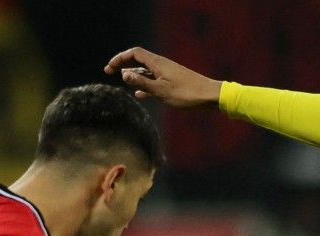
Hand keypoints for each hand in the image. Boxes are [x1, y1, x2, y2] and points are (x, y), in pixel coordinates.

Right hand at [105, 47, 222, 107]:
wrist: (210, 97)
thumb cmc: (187, 94)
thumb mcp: (161, 90)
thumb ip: (142, 82)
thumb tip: (124, 74)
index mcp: (158, 63)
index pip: (134, 53)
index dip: (120, 58)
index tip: (109, 68)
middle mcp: (162, 65)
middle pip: (138, 60)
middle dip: (124, 65)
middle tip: (110, 72)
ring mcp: (168, 73)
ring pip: (146, 71)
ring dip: (134, 76)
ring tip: (123, 83)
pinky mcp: (173, 82)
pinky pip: (155, 81)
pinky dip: (145, 85)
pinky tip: (139, 94)